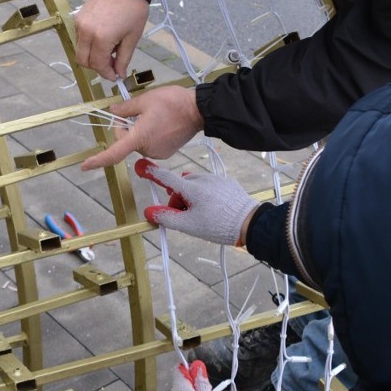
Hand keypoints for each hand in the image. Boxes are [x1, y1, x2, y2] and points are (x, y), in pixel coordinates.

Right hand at [74, 0, 149, 80]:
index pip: (98, 65)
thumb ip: (123, 59)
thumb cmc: (133, 9)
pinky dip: (88, 44)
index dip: (107, 74)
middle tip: (111, 64)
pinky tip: (103, 38)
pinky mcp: (78, 18)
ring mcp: (79, 24)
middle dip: (96, 67)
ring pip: (80, 51)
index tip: (115, 76)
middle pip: (83, 61)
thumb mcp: (132, 37)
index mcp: (101, 39)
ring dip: (92, 56)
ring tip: (109, 49)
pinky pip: (79, 38)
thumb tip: (119, 74)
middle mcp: (85, 33)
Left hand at [81, 87, 203, 170]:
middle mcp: (147, 150)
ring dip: (138, 130)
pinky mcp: (166, 152)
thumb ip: (125, 108)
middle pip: (125, 141)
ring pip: (137, 142)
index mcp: (139, 138)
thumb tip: (113, 111)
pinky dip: (149, 134)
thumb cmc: (172, 103)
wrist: (199, 110)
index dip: (98, 160)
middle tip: (134, 111)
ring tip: (153, 115)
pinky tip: (160, 122)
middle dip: (125, 127)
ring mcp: (157, 153)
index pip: (114, 153)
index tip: (85, 165)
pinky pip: (149, 144)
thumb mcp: (144, 100)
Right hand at [136, 158, 256, 246]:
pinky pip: (209, 187)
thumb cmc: (219, 225)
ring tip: (201, 216)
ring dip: (191, 199)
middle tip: (184, 217)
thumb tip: (149, 211)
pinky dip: (205, 196)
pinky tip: (213, 210)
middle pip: (180, 186)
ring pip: (194, 186)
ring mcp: (216, 180)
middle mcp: (202, 179)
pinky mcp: (227, 184)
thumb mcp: (189, 225)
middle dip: (177, 200)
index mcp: (191, 187)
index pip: (165, 177)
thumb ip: (167, 217)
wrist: (250, 223)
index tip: (141, 166)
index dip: (151, 173)